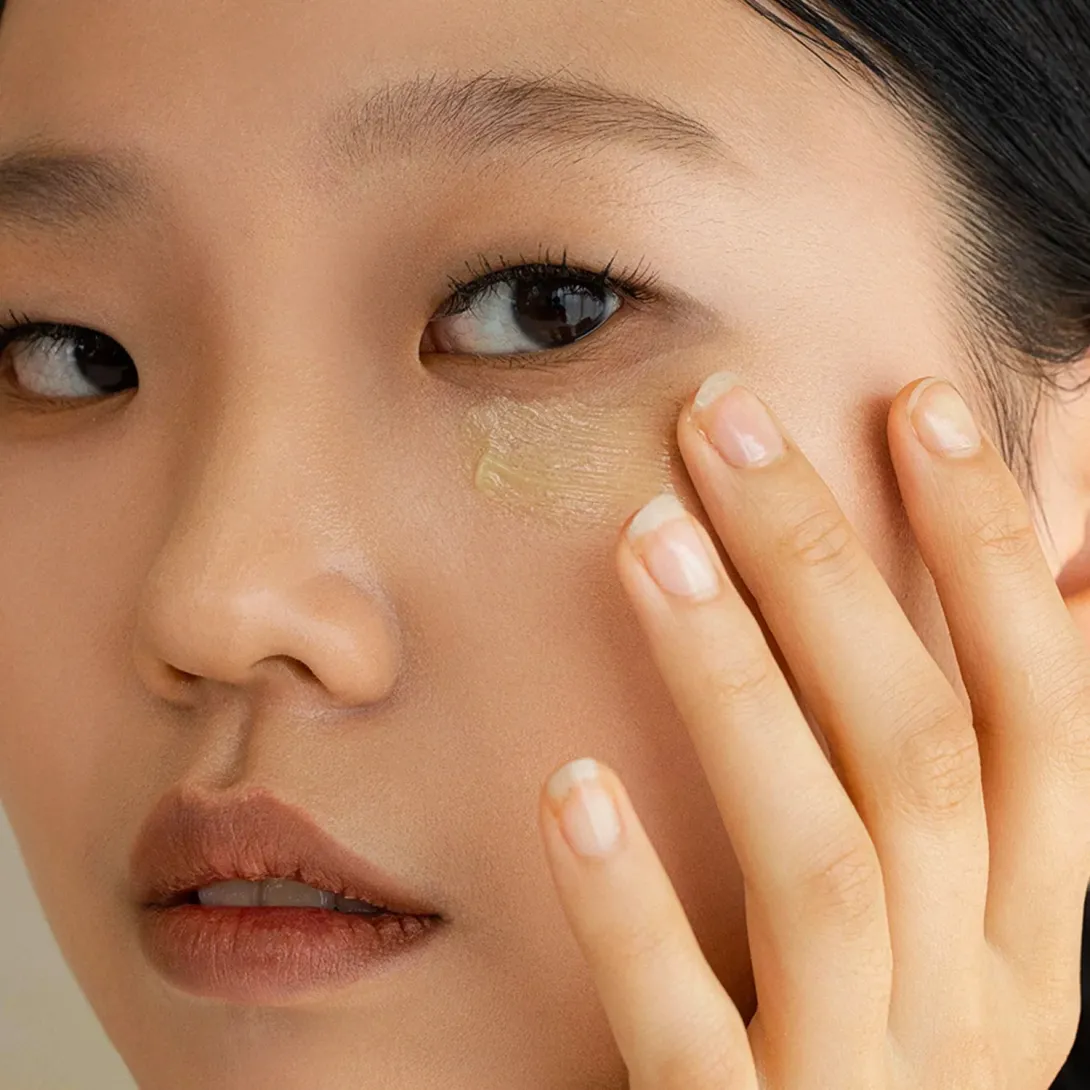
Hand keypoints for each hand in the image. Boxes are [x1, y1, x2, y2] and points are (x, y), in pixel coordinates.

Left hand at [537, 372, 1089, 1088]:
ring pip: (818, 856)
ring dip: (732, 682)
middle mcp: (976, 1001)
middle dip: (827, 563)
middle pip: (918, 744)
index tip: (911, 402)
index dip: (986, 544)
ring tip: (648, 539)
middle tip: (722, 421)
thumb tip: (1062, 579)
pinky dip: (632, 900)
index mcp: (1031, 927)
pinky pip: (684, 1022)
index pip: (1036, 702)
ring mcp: (864, 1081)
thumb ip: (991, 776)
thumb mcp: (960, 920)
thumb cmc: (868, 1043)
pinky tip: (571, 783)